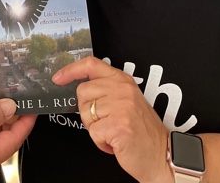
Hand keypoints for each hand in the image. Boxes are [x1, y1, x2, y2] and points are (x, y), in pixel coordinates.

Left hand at [53, 57, 172, 182]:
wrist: (161, 155)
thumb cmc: (141, 131)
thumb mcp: (126, 100)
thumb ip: (107, 89)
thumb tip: (79, 88)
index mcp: (122, 80)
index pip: (91, 64)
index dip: (71, 70)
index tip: (58, 78)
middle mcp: (122, 89)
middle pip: (82, 92)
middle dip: (87, 111)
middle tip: (105, 122)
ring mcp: (121, 106)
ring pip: (85, 113)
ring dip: (95, 129)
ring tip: (113, 132)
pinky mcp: (118, 125)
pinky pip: (93, 132)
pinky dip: (100, 142)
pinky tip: (114, 142)